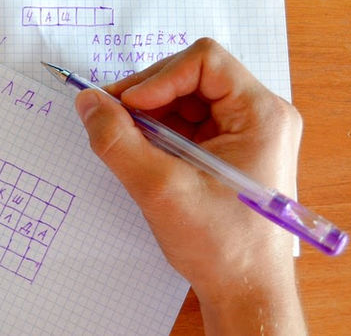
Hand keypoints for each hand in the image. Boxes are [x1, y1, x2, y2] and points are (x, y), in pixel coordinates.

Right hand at [74, 38, 304, 333]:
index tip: (128, 107)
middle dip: (149, 95)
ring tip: (131, 146)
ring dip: (151, 115)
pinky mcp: (231, 149)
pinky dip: (159, 132)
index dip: (159, 77)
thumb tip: (88, 102)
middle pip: (192, 75)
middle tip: (114, 121)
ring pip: (185, 98)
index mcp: (262, 115)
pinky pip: (187, 122)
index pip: (205, 61)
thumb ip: (117, 141)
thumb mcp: (160, 189)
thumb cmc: (223, 246)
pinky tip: (145, 157)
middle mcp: (260, 116)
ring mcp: (247, 132)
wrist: (246, 290)